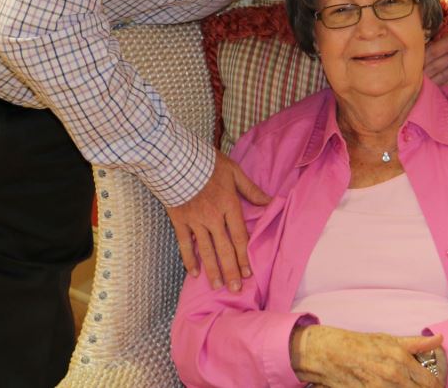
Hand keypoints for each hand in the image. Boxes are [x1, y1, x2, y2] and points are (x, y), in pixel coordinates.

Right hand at [166, 152, 269, 291]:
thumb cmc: (208, 163)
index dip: (244, 256)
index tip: (249, 273)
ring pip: (205, 251)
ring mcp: (195, 221)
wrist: (176, 159)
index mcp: (228, 205)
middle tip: (236, 289)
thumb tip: (271, 201)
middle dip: (231, 270)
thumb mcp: (234, 172)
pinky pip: (184, 244)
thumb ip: (251, 189)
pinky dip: (189, 259)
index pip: (239, 236)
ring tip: (218, 287)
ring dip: (213, 270)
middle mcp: (213, 217)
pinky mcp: (179, 221)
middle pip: (224, 248)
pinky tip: (194, 273)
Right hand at [289, 324, 444, 386]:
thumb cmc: (359, 345)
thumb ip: (416, 343)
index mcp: (401, 360)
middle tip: (423, 386)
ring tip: (404, 385)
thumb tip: (439, 339)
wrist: (328, 354)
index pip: (431, 383)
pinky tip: (392, 387)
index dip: (437, 386)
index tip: (437, 385)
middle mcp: (393, 378)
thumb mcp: (389, 340)